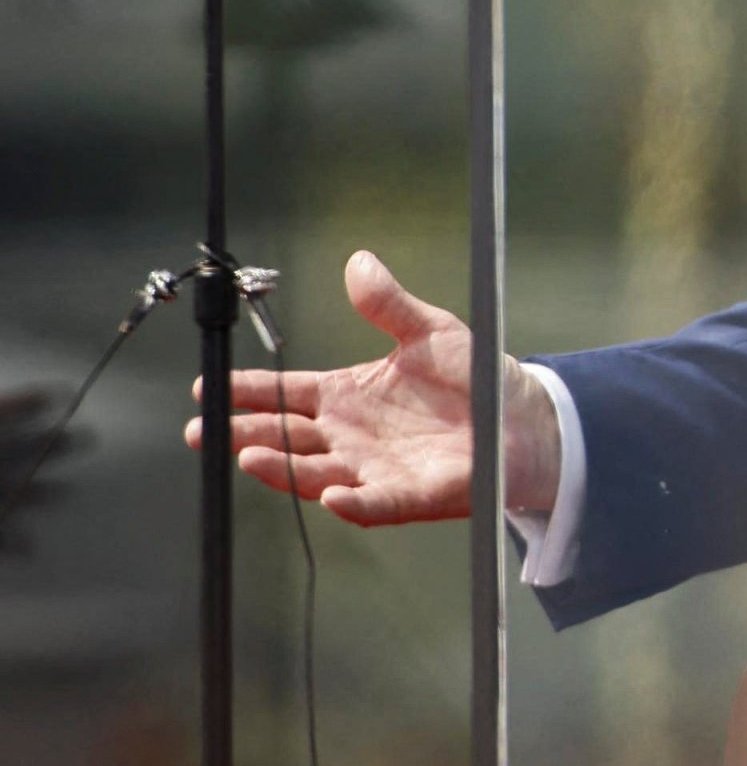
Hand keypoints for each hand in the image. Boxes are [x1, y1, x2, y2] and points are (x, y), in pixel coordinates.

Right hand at [188, 250, 554, 525]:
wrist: (523, 418)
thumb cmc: (474, 378)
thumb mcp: (430, 331)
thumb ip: (388, 304)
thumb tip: (359, 262)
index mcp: (347, 396)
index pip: (286, 394)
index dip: (248, 391)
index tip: (211, 387)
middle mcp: (350, 436)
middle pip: (285, 437)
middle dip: (244, 434)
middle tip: (204, 431)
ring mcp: (373, 468)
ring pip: (314, 473)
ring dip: (282, 468)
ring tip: (248, 457)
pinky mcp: (408, 494)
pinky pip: (374, 503)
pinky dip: (353, 502)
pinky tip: (332, 495)